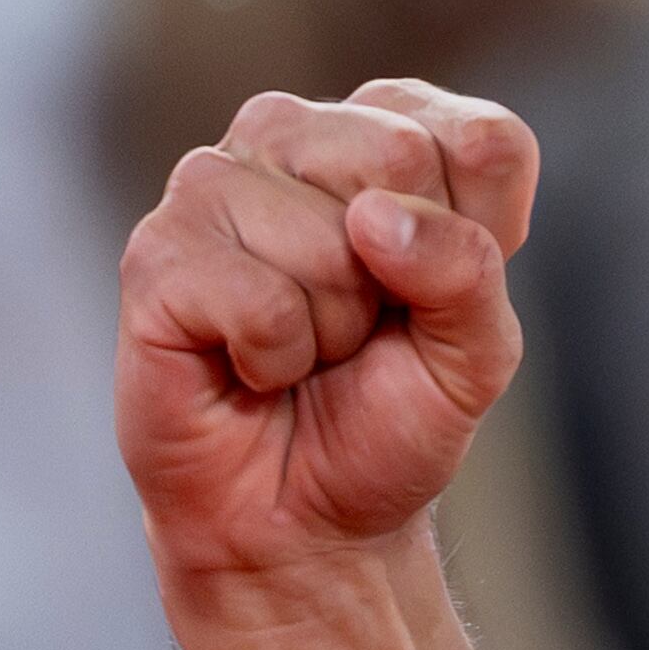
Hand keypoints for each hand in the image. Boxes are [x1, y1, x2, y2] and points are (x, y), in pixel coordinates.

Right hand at [116, 82, 542, 601]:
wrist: (303, 515)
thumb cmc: (388, 418)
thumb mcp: (476, 355)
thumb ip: (470, 271)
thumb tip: (376, 215)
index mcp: (388, 134)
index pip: (487, 141)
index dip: (492, 239)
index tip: (442, 295)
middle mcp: (295, 134)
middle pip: (402, 159)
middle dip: (406, 280)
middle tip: (365, 328)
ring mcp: (213, 182)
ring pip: (329, 237)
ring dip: (336, 327)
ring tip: (305, 349)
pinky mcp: (156, 251)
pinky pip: (259, 300)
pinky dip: (275, 358)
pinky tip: (252, 365)